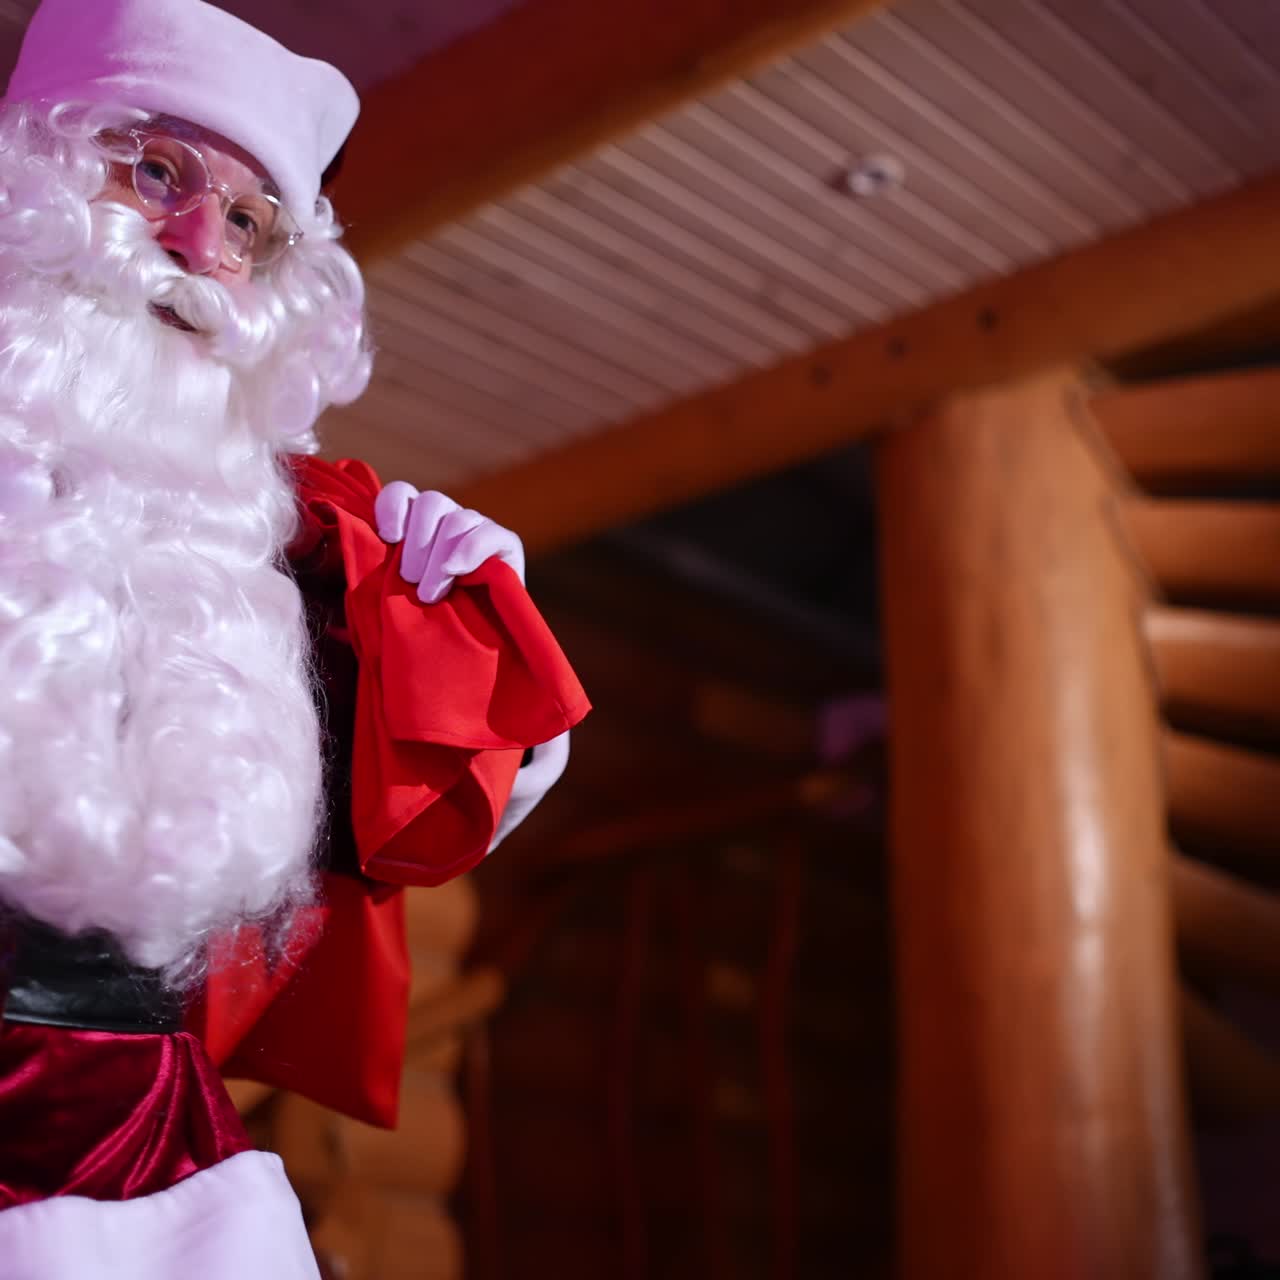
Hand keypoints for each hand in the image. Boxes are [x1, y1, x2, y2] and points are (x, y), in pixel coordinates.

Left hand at [375, 481, 525, 604]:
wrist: (475, 642)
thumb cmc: (428, 618)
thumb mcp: (397, 590)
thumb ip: (381, 568)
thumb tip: (361, 548)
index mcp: (418, 521)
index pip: (401, 493)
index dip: (391, 508)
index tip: (388, 538)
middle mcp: (449, 516)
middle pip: (430, 502)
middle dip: (416, 543)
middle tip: (409, 579)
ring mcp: (479, 527)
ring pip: (456, 520)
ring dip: (438, 558)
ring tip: (429, 593)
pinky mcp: (506, 543)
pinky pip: (487, 534)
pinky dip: (468, 551)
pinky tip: (455, 572)